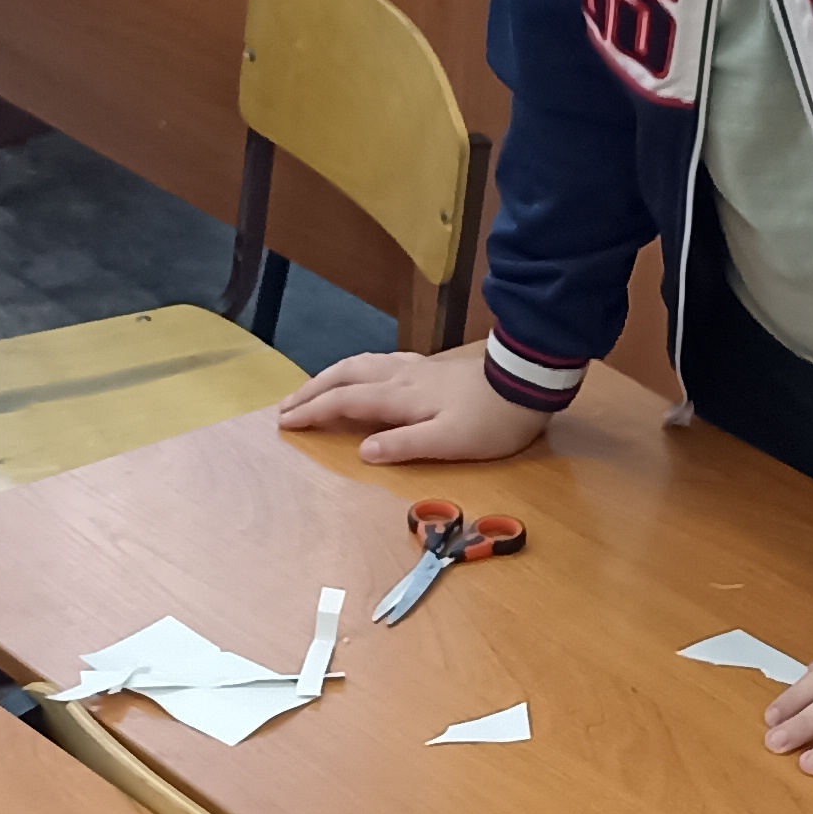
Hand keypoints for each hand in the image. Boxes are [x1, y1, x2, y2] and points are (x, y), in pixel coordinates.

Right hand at [271, 345, 553, 468]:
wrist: (528, 381)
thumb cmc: (493, 419)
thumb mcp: (450, 442)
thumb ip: (404, 445)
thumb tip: (362, 452)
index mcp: (401, 398)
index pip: (344, 402)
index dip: (312, 412)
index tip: (284, 423)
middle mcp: (402, 377)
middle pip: (345, 376)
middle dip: (312, 390)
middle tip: (285, 406)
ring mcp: (417, 368)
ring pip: (362, 364)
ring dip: (332, 376)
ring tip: (314, 388)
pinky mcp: (432, 367)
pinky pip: (382, 361)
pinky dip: (360, 368)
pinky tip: (365, 372)